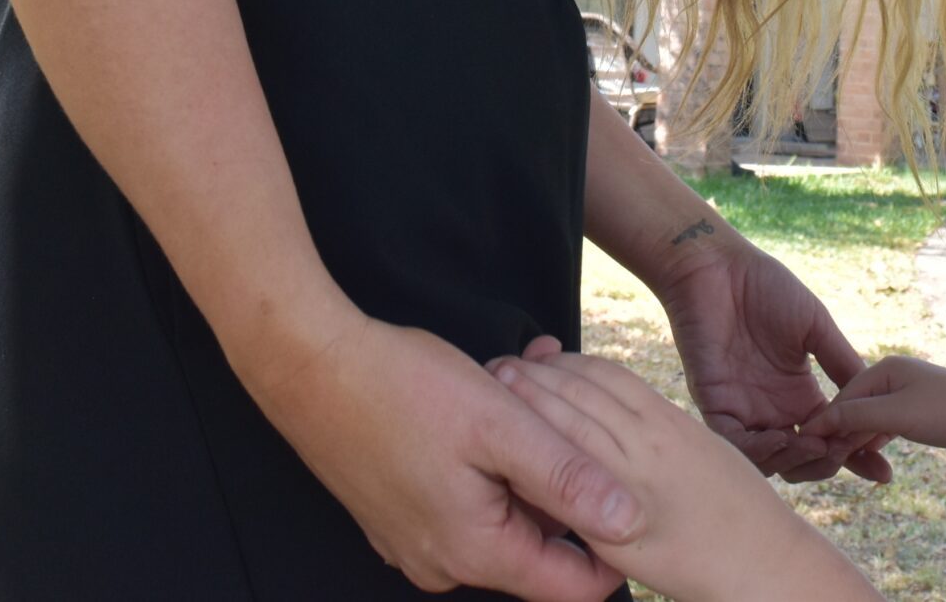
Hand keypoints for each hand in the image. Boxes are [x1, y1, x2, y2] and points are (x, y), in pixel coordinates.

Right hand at [250, 315, 634, 600]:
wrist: (310, 365)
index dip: (613, 551)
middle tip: (568, 419)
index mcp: (475, 553)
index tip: (635, 497)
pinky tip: (491, 403)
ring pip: (501, 515)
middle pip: (536, 547)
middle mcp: (443, 564)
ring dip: (525, 464)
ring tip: (528, 393)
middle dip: (562, 485)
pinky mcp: (398, 514)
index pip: (571, 588)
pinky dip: (489, 461)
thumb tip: (631, 524)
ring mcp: (415, 541)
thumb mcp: (500, 425)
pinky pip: (466, 500)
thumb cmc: (403, 389)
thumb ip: (568, 478)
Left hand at [491, 350, 881, 601]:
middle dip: (534, 376)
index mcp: (668, 421)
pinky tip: (517, 451)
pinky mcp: (616, 526)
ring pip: (567, 426)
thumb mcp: (705, 449)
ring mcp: (630, 482)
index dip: (566, 362)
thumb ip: (664, 430)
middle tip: (500, 364)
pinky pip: (568, 483)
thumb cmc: (741, 512)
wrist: (762, 563)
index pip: (604, 375)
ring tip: (497, 391)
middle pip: (577, 392)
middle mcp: (647, 442)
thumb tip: (636, 414)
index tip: (539, 356)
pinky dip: (540, 457)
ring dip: (528, 404)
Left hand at [655, 236, 892, 483]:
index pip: (830, 439)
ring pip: (770, 461)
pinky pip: (734, 444)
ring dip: (795, 461)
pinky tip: (781, 439)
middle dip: (826, 464)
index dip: (856, 458)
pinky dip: (758, 451)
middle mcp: (773, 410)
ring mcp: (743, 410)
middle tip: (844, 451)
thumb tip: (876, 400)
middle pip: (802, 460)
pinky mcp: (714, 404)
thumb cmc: (766, 287)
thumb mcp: (815, 326)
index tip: (884, 472)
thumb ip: (842, 363)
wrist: (717, 266)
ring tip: (816, 445)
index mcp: (799, 395)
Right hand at [801, 355, 945, 460]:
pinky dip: (877, 440)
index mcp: (886, 367)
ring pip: (871, 418)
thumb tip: (820, 422)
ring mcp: (906, 392)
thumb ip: (858, 416)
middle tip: (831, 461)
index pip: (845, 395)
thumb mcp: (897, 415)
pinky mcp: (917, 410)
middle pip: (856, 406)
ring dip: (860, 439)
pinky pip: (886, 425)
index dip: (827, 421)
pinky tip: (872, 457)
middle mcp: (893, 374)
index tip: (810, 446)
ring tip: (850, 463)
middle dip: (843, 432)